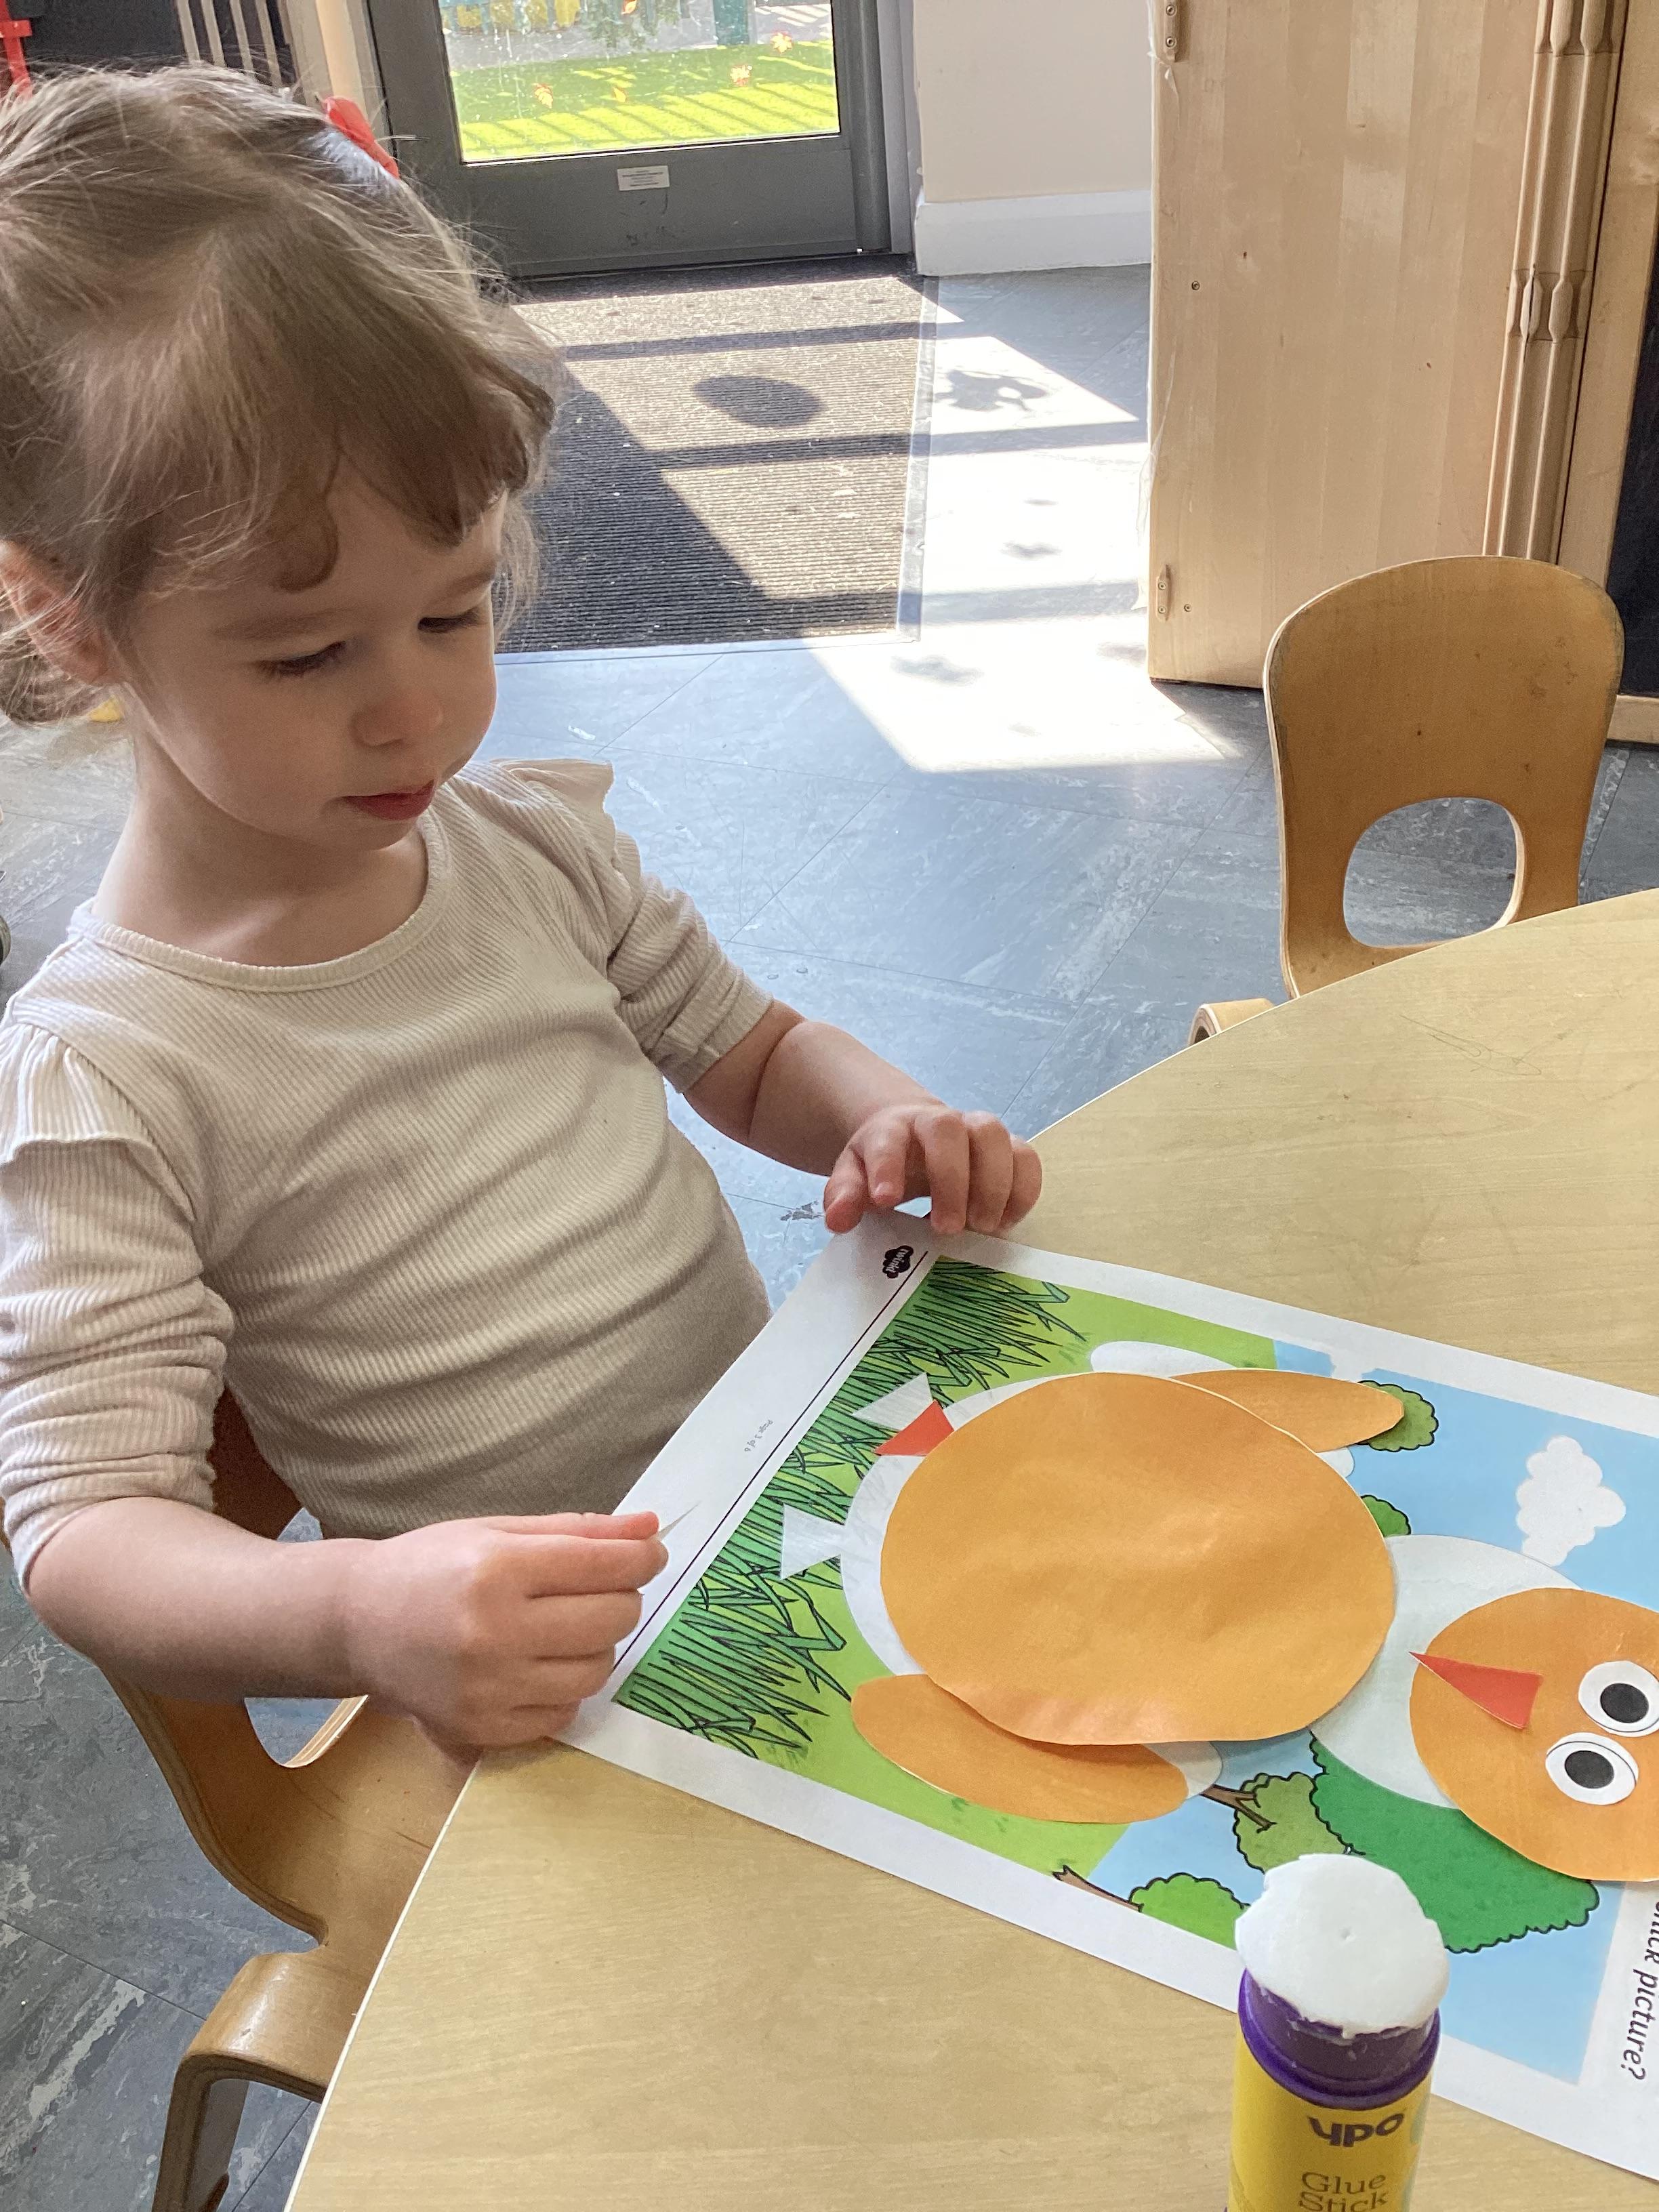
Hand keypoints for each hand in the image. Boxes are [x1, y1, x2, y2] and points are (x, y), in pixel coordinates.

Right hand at [340, 1510, 665, 1755]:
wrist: (357, 1623)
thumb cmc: (429, 1566)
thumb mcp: (497, 1531)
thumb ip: (578, 1530)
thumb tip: (650, 1528)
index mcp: (497, 1570)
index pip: (603, 1566)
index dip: (641, 1557)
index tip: (650, 1554)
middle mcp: (493, 1633)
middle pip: (609, 1620)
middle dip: (622, 1598)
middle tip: (604, 1588)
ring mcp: (487, 1689)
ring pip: (594, 1671)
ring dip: (597, 1645)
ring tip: (568, 1626)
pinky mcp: (480, 1729)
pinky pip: (562, 1713)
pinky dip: (565, 1688)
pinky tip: (540, 1663)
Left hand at [822, 1104, 1041, 1237]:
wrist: (912, 1137)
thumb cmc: (884, 1164)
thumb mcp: (853, 1176)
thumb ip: (845, 1195)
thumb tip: (838, 1220)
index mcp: (893, 1128)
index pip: (889, 1137)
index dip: (888, 1166)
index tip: (887, 1201)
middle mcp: (937, 1122)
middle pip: (949, 1128)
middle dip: (951, 1179)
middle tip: (948, 1229)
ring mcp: (974, 1131)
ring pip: (994, 1135)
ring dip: (993, 1184)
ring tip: (983, 1227)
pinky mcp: (1005, 1148)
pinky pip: (1026, 1157)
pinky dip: (1023, 1190)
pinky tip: (1006, 1223)